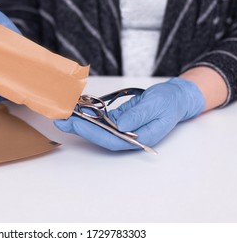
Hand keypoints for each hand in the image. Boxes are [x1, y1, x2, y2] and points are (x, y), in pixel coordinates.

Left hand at [54, 77, 204, 150]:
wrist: (175, 97)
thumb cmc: (169, 101)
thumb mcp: (156, 105)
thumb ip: (139, 116)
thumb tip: (120, 126)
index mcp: (141, 138)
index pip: (112, 140)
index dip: (92, 132)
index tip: (76, 121)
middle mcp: (129, 137)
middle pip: (101, 136)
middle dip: (80, 128)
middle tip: (61, 118)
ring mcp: (123, 129)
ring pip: (99, 128)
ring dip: (81, 121)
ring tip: (64, 113)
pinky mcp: (120, 120)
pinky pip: (102, 119)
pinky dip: (89, 114)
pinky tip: (77, 108)